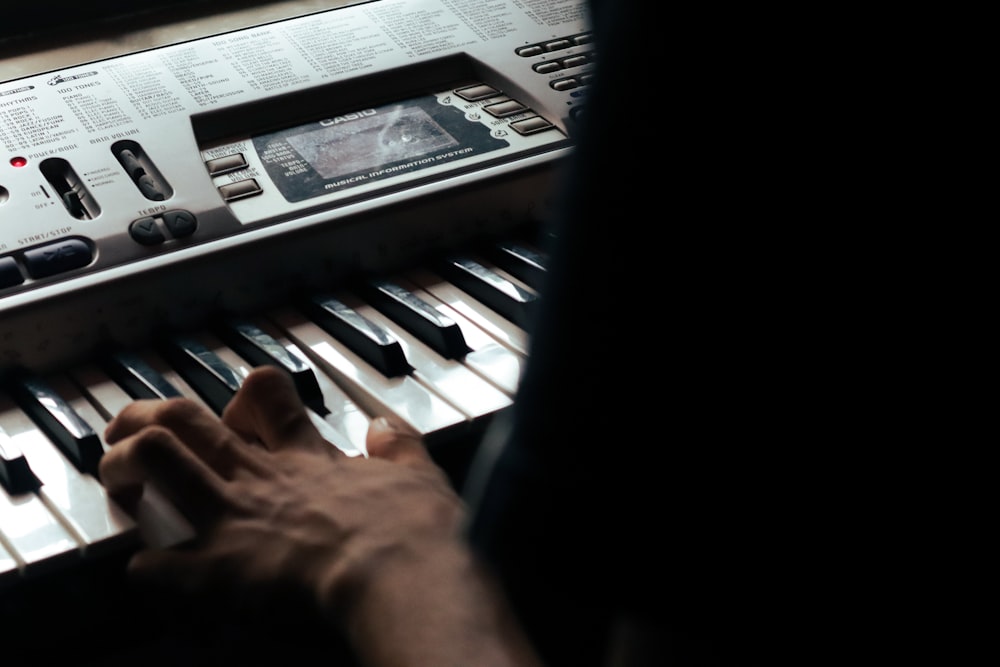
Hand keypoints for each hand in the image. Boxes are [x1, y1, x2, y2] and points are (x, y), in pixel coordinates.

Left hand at [99, 365, 541, 666]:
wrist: (398, 575)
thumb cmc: (413, 531)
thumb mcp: (419, 474)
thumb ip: (399, 446)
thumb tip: (385, 427)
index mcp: (305, 459)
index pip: (266, 396)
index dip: (246, 393)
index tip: (239, 405)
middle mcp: (259, 479)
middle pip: (188, 420)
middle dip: (149, 416)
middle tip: (129, 423)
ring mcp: (232, 519)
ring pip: (156, 460)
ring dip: (125, 463)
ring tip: (116, 471)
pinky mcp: (216, 571)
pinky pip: (155, 562)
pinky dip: (147, 564)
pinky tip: (145, 567)